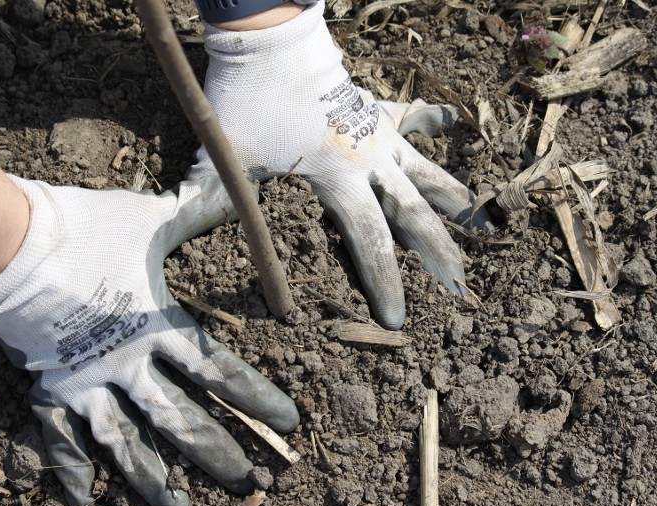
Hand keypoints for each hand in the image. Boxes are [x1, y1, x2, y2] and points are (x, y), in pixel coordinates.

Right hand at [0, 176, 298, 505]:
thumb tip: (232, 187)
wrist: (7, 244)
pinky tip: (81, 499)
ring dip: (154, 479)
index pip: (220, 372)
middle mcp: (128, 365)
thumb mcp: (149, 218)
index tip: (287, 423)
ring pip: (127, 443)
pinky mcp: (48, 388)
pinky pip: (58, 439)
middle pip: (181, 420)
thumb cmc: (84, 229)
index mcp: (158, 327)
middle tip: (248, 482)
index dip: (257, 399)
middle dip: (218, 453)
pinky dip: (69, 469)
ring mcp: (86, 382)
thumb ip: (194, 211)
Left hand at [190, 1, 491, 329]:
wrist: (270, 35)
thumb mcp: (226, 157)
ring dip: (455, 200)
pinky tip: (455, 124)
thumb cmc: (246, 98)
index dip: (386, 284)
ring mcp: (379, 132)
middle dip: (439, 255)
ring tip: (482, 223)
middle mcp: (370, 161)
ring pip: (428, 172)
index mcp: (337, 180)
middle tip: (460, 288)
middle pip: (415, 216)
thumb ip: (204, 201)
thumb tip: (174, 232)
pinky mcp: (377, 109)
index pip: (370, 243)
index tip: (398, 319)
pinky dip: (435, 122)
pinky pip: (414, 117)